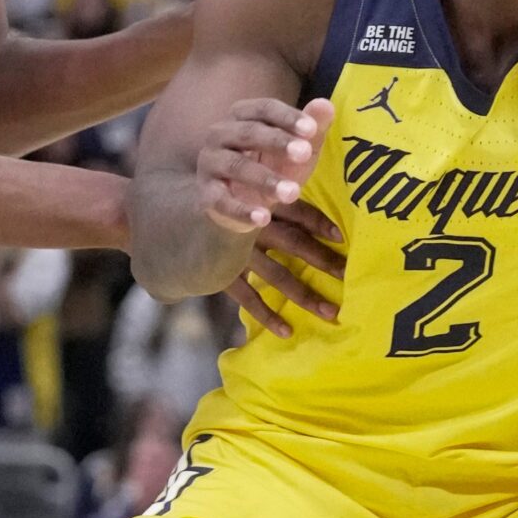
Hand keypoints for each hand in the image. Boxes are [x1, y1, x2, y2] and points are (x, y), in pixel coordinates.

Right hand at [198, 96, 332, 233]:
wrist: (241, 203)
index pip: (264, 109)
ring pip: (236, 167)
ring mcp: (210, 163)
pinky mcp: (206, 193)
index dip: (287, 117)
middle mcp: (220, 133)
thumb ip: (313, 130)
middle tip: (304, 153)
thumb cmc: (272, 165)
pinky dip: (242, 210)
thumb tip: (326, 105)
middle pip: (248, 133)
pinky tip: (264, 218)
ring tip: (293, 193)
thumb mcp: (297, 149)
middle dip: (277, 142)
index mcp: (242, 115)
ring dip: (265, 180)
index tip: (312, 129)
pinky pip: (221, 200)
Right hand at [231, 198, 344, 337]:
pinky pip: (247, 298)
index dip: (318, 222)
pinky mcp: (223, 276)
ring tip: (330, 312)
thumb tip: (307, 186)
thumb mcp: (244, 194)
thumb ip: (273, 195)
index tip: (340, 236)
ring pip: (278, 276)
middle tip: (350, 275)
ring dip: (304, 294)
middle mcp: (253, 229)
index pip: (296, 212)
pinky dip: (266, 315)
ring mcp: (238, 255)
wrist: (168, 219)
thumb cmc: (220, 205)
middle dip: (323, 260)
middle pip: (294, 244)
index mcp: (261, 205)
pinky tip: (287, 331)